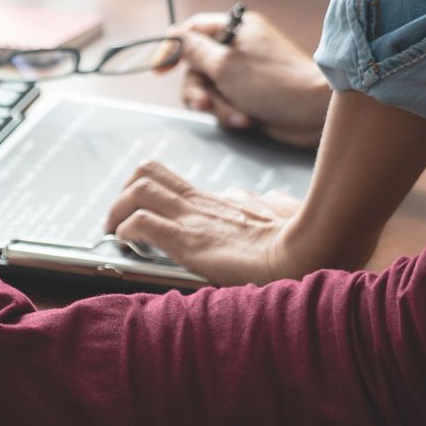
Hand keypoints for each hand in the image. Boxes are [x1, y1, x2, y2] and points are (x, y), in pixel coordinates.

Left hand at [106, 161, 344, 285]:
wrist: (311, 251)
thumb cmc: (300, 237)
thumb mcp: (277, 213)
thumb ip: (258, 206)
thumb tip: (246, 199)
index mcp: (216, 202)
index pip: (168, 179)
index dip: (144, 191)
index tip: (136, 214)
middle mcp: (200, 204)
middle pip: (146, 173)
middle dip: (122, 194)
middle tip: (117, 221)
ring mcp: (193, 220)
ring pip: (137, 191)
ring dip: (116, 211)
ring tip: (114, 232)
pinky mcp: (189, 241)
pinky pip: (142, 224)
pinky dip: (126, 231)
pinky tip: (127, 245)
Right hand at [155, 10, 329, 147]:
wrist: (314, 113)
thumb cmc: (274, 82)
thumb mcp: (226, 64)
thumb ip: (194, 51)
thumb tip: (174, 36)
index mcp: (236, 29)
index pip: (192, 30)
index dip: (172, 48)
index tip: (159, 70)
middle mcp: (239, 48)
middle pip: (195, 66)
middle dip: (199, 89)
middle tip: (204, 104)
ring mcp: (243, 73)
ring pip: (208, 89)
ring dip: (217, 105)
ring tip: (236, 115)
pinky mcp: (249, 96)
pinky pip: (223, 104)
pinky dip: (230, 113)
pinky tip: (245, 119)